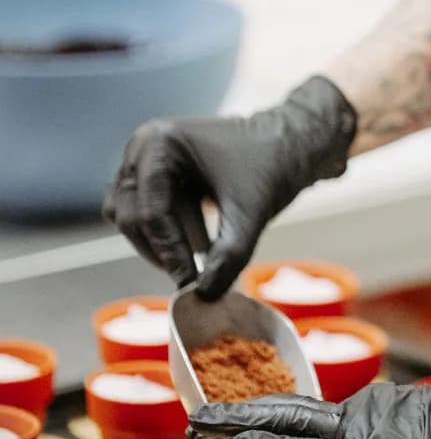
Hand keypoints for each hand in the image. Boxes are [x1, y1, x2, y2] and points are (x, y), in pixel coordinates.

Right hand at [103, 76, 356, 299]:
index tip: (189, 282)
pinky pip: (148, 213)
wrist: (289, 143)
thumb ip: (229, 255)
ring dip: (163, 243)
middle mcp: (143, 147)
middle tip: (191, 278)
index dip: (170, 251)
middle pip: (132, 215)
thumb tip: (203, 295)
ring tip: (199, 262)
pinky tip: (201, 247)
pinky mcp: (155, 176)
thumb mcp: (251, 212)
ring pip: (134, 218)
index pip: (151, 209)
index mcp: (160, 143)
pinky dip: (170, 234)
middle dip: (163, 249)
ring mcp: (145, 160)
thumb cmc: (272, 164)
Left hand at [187, 376, 430, 438]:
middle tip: (200, 415)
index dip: (275, 419)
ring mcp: (364, 433)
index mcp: (380, 410)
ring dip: (243, 426)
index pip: (317, 417)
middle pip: (291, 410)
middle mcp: (365, 413)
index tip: (243, 426)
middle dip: (241, 412)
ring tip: (202, 426)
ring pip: (292, 427)